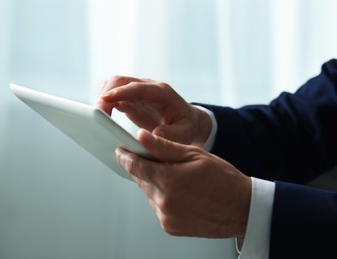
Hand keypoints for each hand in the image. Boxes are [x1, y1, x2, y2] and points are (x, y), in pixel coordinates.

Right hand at [96, 76, 210, 147]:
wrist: (186, 121)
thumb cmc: (185, 126)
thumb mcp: (184, 133)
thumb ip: (170, 135)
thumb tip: (154, 135)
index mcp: (162, 93)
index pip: (138, 87)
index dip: (121, 92)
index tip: (106, 99)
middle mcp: (147, 88)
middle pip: (120, 81)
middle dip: (105, 94)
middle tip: (95, 115)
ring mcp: (137, 92)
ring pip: (112, 86)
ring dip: (101, 99)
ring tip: (95, 118)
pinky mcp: (129, 100)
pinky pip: (112, 97)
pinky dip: (103, 105)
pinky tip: (99, 118)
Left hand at [115, 129, 250, 238]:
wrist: (242, 209)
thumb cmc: (223, 179)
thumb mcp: (194, 155)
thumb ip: (163, 147)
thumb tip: (141, 136)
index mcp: (168, 180)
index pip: (134, 166)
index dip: (125, 156)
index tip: (120, 151)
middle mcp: (164, 201)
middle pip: (140, 180)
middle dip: (144, 168)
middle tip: (158, 161)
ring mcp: (166, 216)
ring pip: (148, 193)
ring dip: (154, 183)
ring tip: (176, 178)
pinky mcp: (170, 226)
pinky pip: (157, 207)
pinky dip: (162, 198)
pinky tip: (179, 193)